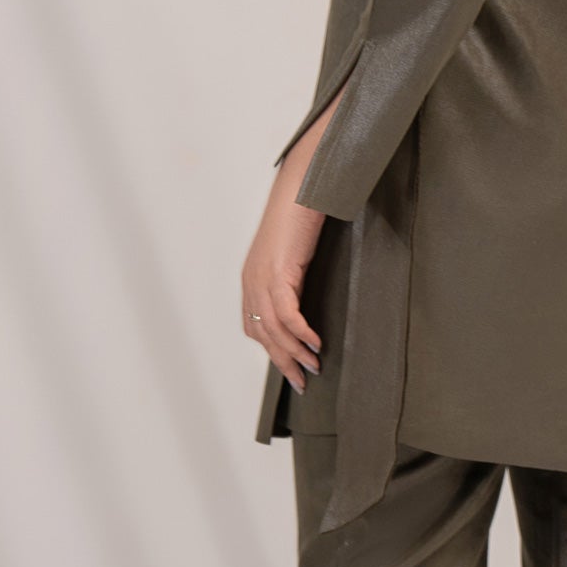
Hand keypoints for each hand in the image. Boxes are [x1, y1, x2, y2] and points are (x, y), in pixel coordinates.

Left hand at [243, 151, 329, 391]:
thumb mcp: (292, 251)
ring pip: (275, 329)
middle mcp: (252, 281)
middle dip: (284, 361)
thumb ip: (292, 274)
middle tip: (303, 382)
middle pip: (264, 334)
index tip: (291, 367)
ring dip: (296, 353)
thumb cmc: (300, 213)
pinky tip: (315, 344)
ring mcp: (262, 278)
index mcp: (252, 278)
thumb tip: (306, 294)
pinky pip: (288, 314)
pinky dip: (301, 333)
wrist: (302, 185)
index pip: (254, 326)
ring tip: (314, 367)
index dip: (272, 351)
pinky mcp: (279, 272)